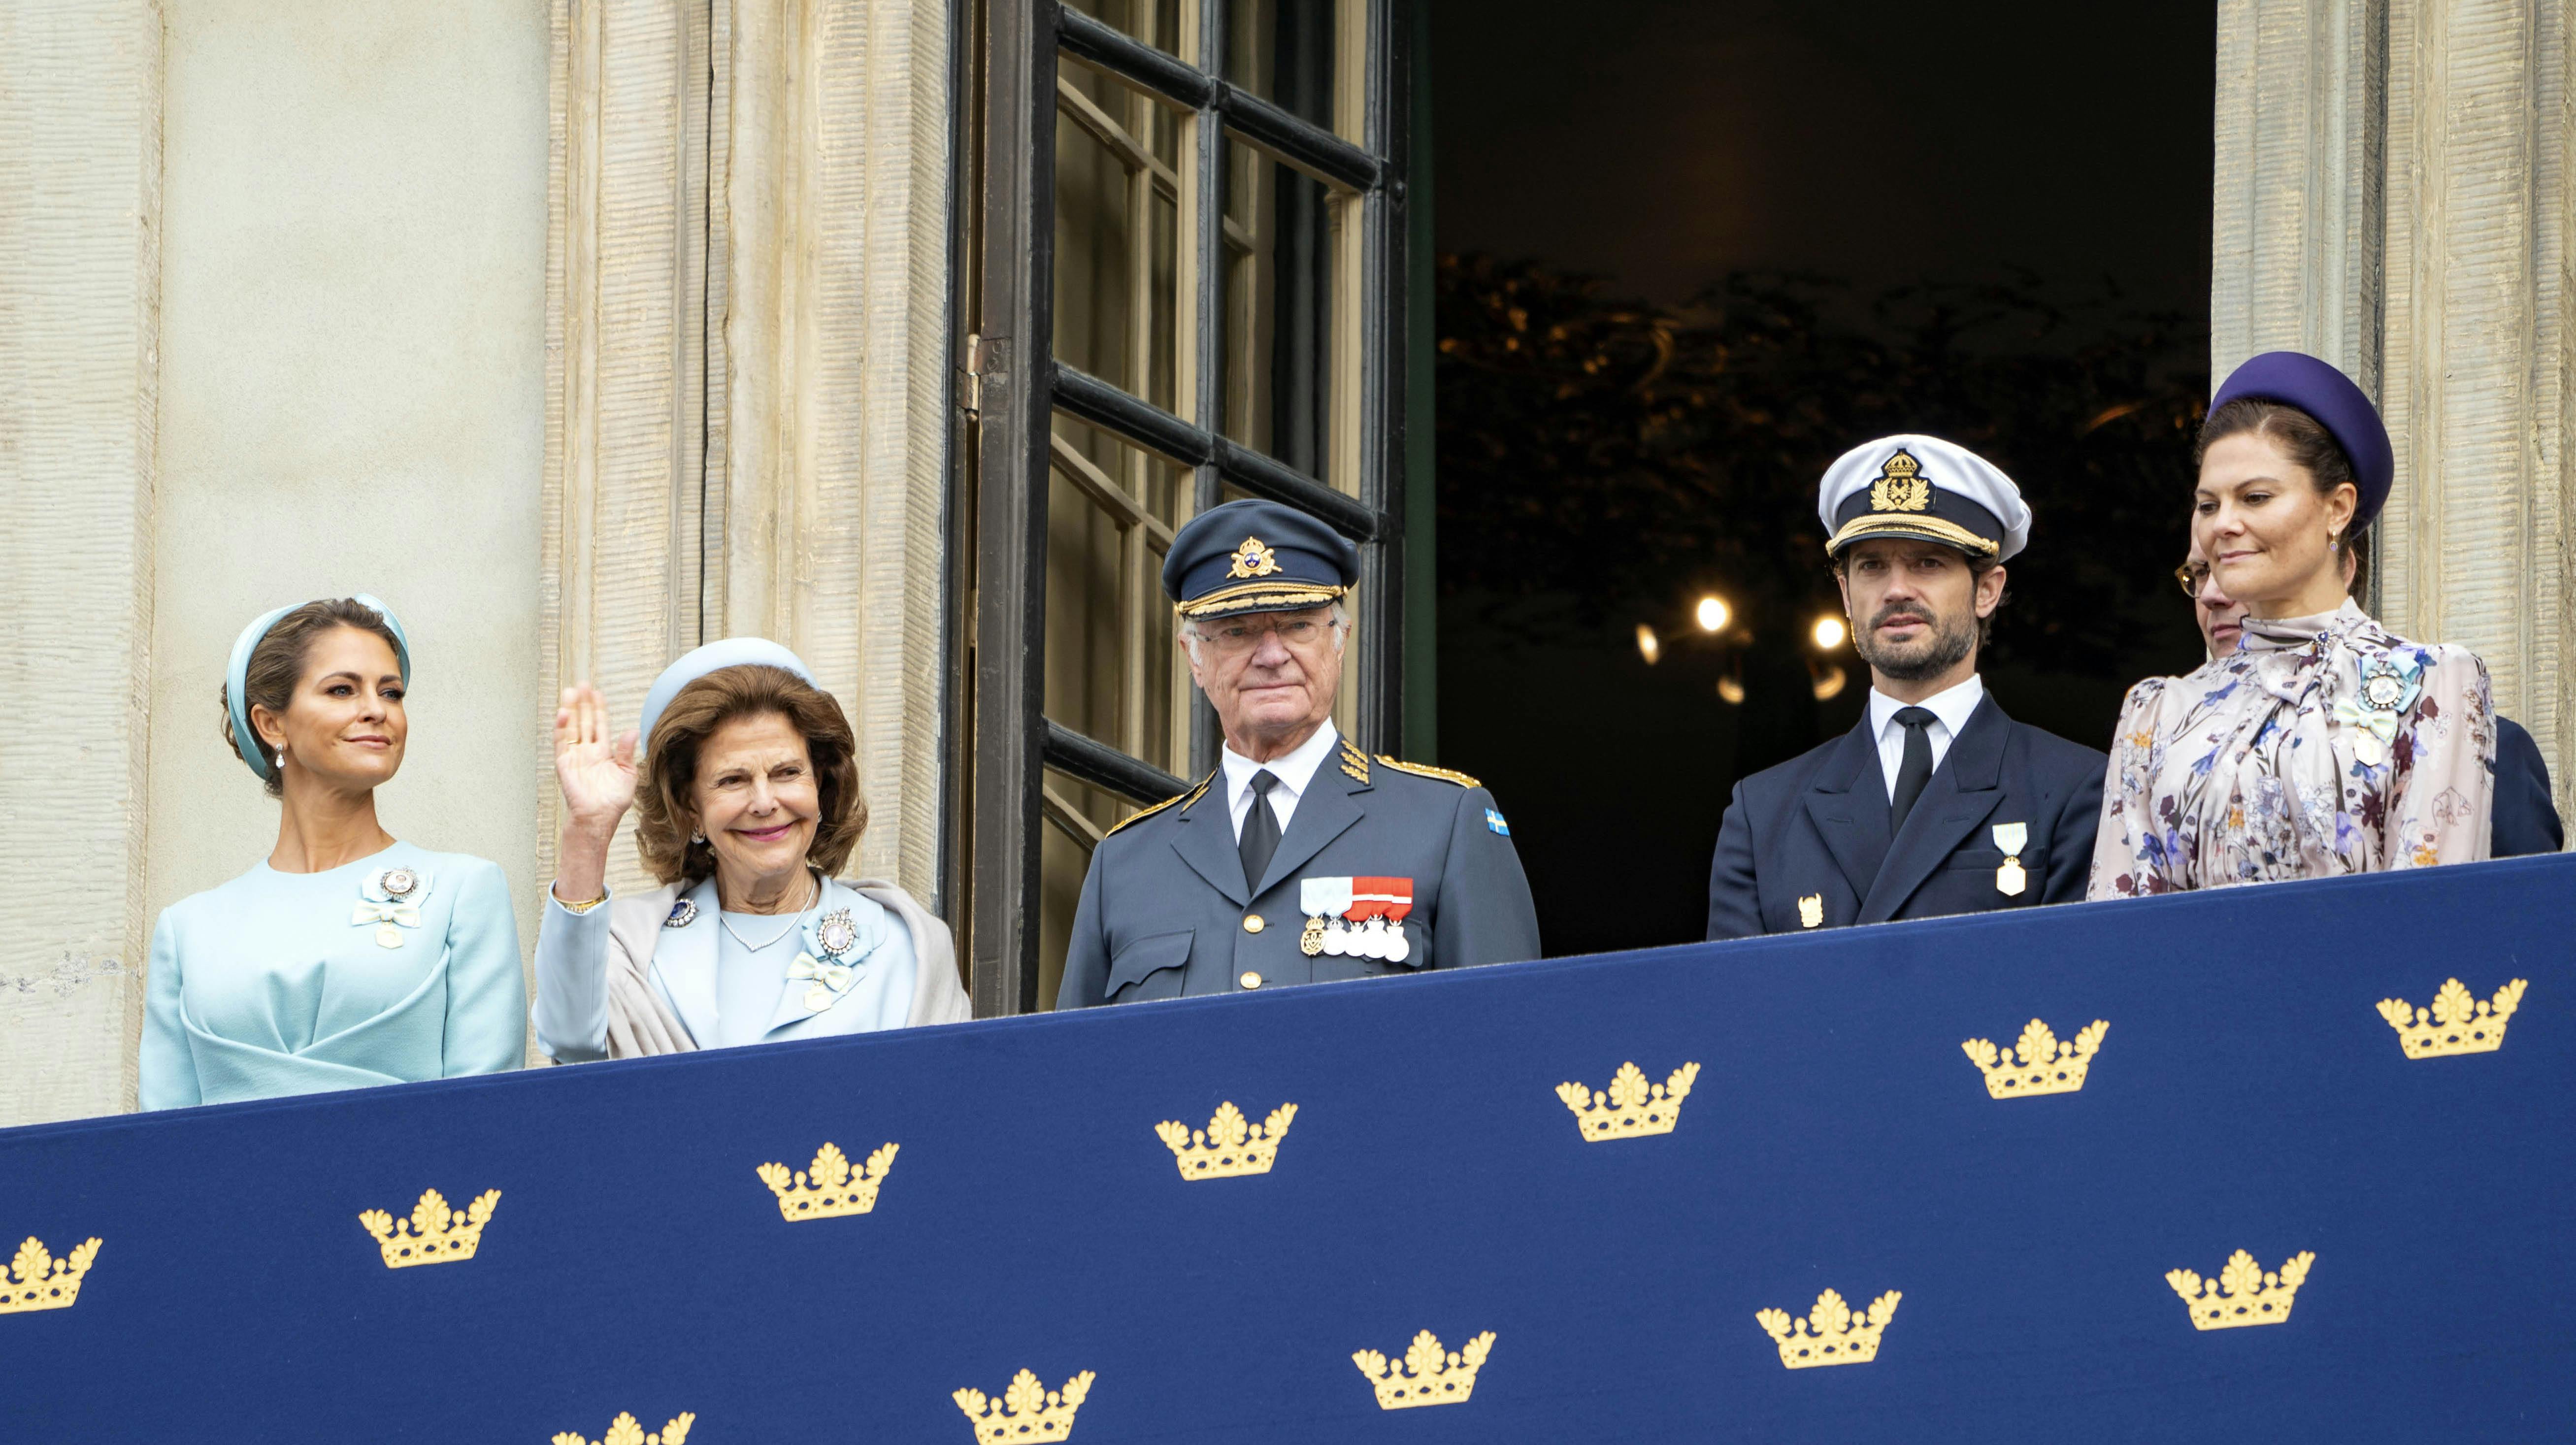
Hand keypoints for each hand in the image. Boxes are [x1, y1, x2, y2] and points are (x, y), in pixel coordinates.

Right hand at [554, 684, 638, 827]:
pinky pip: (562, 743)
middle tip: (582, 684)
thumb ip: (627, 752)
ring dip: (571, 710)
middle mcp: (588, 751)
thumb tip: (632, 730)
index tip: (597, 692)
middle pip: (585, 721)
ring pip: (572, 728)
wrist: (599, 818)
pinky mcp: (564, 764)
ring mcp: (575, 756)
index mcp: (604, 752)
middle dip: (583, 703)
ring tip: (570, 692)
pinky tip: (564, 713)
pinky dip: (561, 728)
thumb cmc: (613, 800)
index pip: (600, 725)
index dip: (598, 708)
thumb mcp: (627, 774)